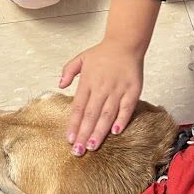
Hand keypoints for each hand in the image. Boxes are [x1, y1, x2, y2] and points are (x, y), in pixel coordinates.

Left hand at [59, 38, 143, 154]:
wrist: (125, 42)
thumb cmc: (103, 53)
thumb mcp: (81, 58)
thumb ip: (68, 71)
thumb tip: (60, 85)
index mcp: (88, 82)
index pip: (78, 107)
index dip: (73, 124)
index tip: (69, 139)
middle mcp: (101, 87)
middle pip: (91, 114)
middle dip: (84, 134)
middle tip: (78, 151)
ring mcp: (118, 89)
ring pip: (107, 114)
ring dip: (99, 131)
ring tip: (92, 146)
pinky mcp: (133, 89)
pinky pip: (127, 107)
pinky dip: (122, 119)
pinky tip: (115, 131)